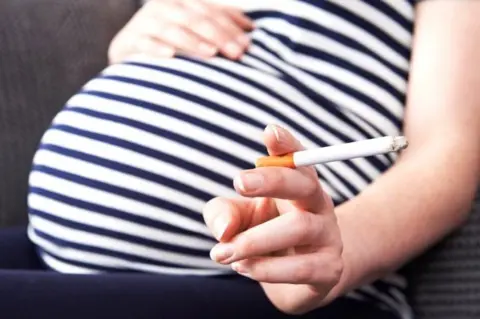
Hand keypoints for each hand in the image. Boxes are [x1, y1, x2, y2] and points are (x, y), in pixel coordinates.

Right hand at [108, 0, 253, 63]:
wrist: (129, 49)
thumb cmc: (169, 40)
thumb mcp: (193, 28)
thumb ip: (218, 24)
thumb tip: (251, 28)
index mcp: (182, 1)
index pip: (210, 11)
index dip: (230, 26)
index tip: (247, 44)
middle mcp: (164, 7)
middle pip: (196, 19)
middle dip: (219, 36)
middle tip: (237, 53)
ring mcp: (146, 23)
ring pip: (173, 30)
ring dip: (193, 42)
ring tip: (211, 54)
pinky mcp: (130, 41)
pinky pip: (144, 43)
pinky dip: (156, 48)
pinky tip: (170, 55)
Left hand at [203, 125, 343, 313]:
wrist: (299, 279)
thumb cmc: (265, 235)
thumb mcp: (238, 218)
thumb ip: (224, 213)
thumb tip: (224, 230)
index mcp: (298, 185)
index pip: (297, 159)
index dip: (287, 145)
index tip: (269, 132)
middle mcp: (318, 205)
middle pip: (304, 184)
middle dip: (272, 179)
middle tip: (239, 182)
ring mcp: (328, 236)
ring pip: (300, 227)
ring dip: (255, 240)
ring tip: (223, 253)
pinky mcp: (329, 269)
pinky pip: (302, 268)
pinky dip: (268, 269)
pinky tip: (244, 268)